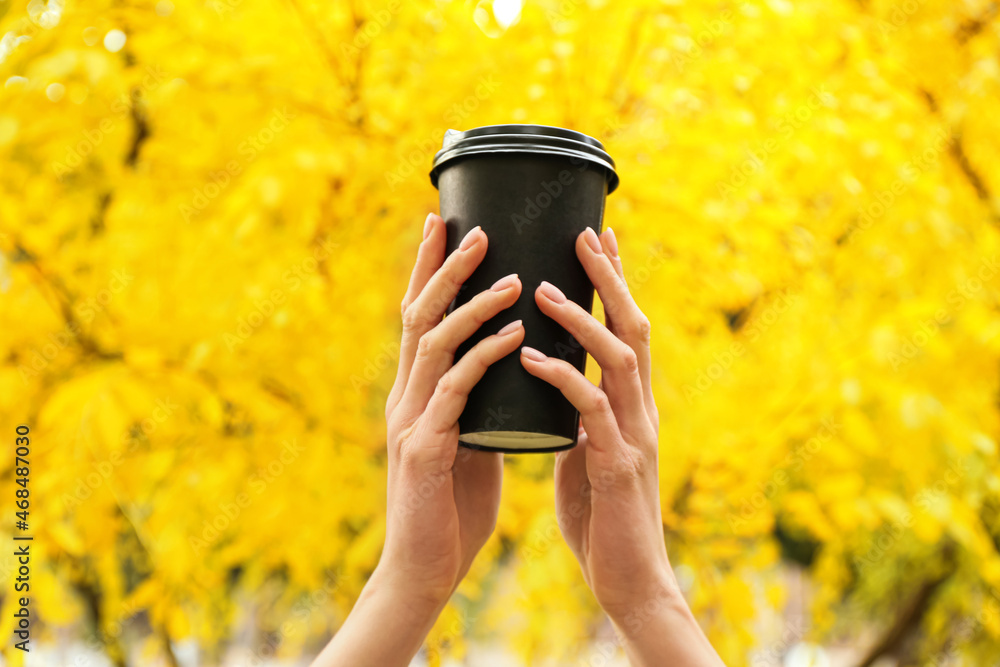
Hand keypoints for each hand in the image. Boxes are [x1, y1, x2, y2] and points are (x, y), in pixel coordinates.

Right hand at [380, 211, 522, 603]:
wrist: (425, 569)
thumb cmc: (452, 509)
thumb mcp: (469, 443)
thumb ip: (478, 407)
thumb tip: (509, 372)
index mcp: (416, 394)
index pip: (420, 319)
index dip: (429, 271)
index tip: (444, 225)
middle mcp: (405, 398)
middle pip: (418, 316)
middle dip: (444, 268)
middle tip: (474, 228)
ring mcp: (410, 420)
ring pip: (435, 342)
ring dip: (472, 303)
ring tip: (511, 276)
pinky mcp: (424, 448)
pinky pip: (457, 389)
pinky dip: (486, 355)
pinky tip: (516, 334)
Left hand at [519, 226, 723, 665]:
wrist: (629, 582)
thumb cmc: (602, 520)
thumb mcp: (588, 457)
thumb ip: (580, 421)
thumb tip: (559, 391)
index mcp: (630, 408)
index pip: (626, 332)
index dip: (615, 285)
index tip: (598, 239)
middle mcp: (640, 412)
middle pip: (633, 329)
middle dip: (610, 280)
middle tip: (584, 234)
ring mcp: (634, 436)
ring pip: (618, 360)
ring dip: (581, 319)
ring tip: (540, 287)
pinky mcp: (618, 466)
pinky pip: (590, 410)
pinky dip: (562, 377)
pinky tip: (530, 356)